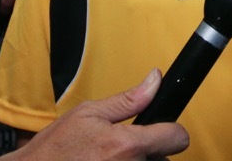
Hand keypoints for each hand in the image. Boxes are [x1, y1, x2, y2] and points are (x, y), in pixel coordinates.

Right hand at [0, 68, 189, 160]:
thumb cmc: (55, 149)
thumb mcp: (88, 113)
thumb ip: (128, 99)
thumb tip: (155, 79)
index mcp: (126, 146)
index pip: (177, 138)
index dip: (171, 130)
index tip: (162, 129)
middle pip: (163, 157)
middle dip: (149, 150)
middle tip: (121, 147)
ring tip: (110, 159)